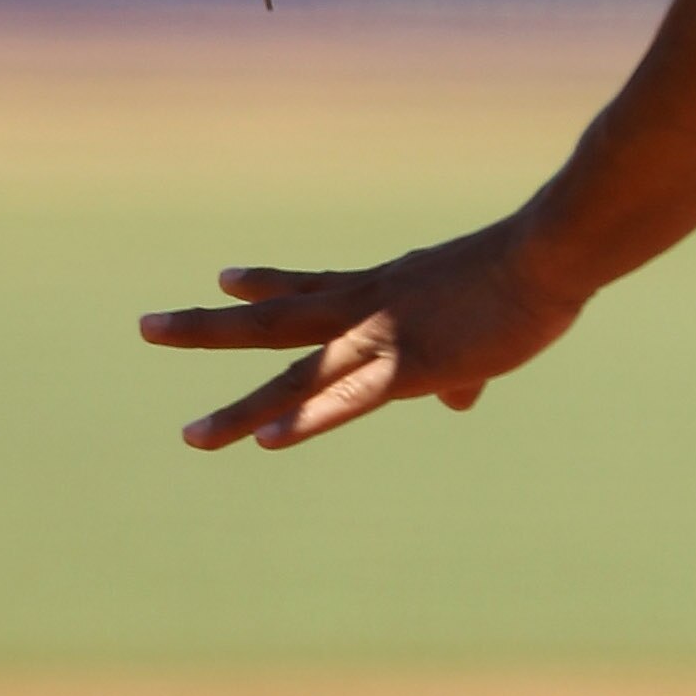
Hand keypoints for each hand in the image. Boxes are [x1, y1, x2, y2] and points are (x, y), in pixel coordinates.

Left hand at [140, 218, 590, 451]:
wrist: (550, 255)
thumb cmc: (528, 280)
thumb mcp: (483, 321)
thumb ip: (459, 368)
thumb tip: (457, 402)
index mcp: (386, 290)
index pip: (312, 285)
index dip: (266, 284)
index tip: (223, 280)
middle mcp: (367, 308)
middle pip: (273, 322)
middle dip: (207, 330)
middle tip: (146, 326)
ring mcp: (381, 338)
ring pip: (295, 376)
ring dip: (241, 410)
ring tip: (191, 437)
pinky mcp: (409, 367)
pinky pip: (346, 400)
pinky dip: (306, 419)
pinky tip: (267, 440)